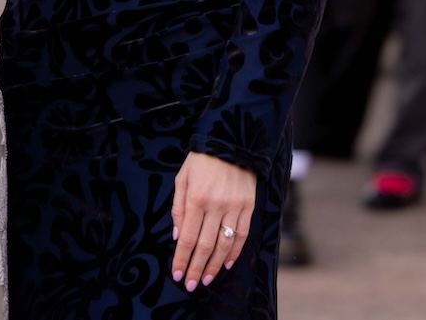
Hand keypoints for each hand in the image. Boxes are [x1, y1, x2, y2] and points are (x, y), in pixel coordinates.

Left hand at [170, 151, 255, 290]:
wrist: (231, 141)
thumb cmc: (201, 160)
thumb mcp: (182, 179)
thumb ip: (178, 208)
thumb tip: (178, 237)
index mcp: (196, 199)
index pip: (188, 238)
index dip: (182, 258)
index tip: (177, 274)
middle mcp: (216, 206)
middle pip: (206, 246)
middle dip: (197, 268)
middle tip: (191, 284)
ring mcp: (234, 207)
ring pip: (224, 245)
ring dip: (215, 265)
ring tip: (207, 279)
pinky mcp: (248, 207)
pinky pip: (242, 235)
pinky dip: (234, 252)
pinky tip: (227, 263)